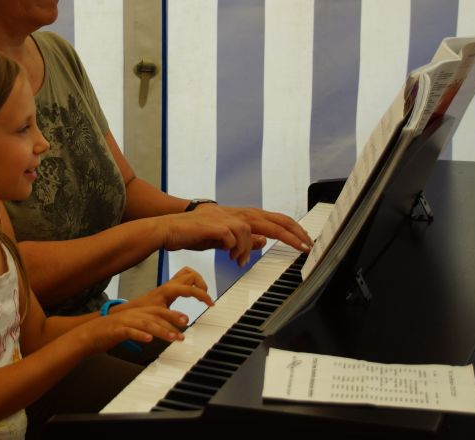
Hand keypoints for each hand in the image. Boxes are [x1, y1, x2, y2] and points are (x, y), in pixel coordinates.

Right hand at [81, 305, 188, 353]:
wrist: (88, 335)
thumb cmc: (110, 333)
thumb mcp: (130, 328)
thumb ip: (143, 328)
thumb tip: (158, 333)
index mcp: (136, 312)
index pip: (157, 310)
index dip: (172, 314)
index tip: (185, 320)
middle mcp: (132, 314)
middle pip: (155, 315)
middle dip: (171, 321)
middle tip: (183, 331)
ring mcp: (124, 321)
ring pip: (146, 323)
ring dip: (161, 330)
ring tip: (173, 337)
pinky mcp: (115, 330)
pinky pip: (130, 331)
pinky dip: (140, 335)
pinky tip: (149, 340)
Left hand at [123, 267, 213, 310]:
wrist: (132, 310)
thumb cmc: (143, 312)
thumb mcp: (159, 315)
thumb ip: (172, 317)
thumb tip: (186, 321)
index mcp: (169, 290)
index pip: (191, 288)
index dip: (203, 295)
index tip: (210, 304)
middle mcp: (170, 284)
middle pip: (192, 275)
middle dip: (202, 285)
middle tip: (206, 298)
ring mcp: (170, 284)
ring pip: (188, 273)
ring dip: (198, 281)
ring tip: (201, 294)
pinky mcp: (169, 287)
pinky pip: (184, 278)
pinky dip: (192, 282)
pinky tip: (193, 294)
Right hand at [158, 204, 311, 266]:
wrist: (168, 228)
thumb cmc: (194, 233)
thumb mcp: (223, 238)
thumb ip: (243, 240)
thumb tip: (262, 242)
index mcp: (240, 216)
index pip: (274, 219)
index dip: (292, 229)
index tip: (305, 241)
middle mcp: (235, 214)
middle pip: (271, 220)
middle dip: (291, 233)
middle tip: (305, 246)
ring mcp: (224, 218)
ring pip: (250, 229)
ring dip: (248, 248)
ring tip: (238, 261)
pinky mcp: (212, 225)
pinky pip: (232, 235)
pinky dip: (234, 247)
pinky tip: (229, 256)